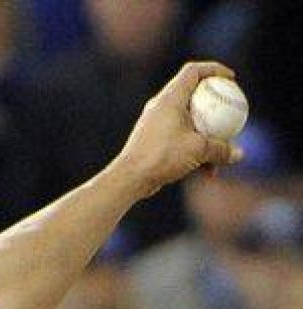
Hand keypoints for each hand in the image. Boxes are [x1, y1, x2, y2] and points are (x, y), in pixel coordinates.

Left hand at [108, 62, 243, 199]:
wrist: (129, 178)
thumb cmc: (161, 157)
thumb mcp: (198, 150)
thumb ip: (221, 149)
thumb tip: (239, 154)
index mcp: (170, 98)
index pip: (193, 71)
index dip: (214, 69)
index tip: (231, 79)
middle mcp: (161, 106)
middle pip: (193, 95)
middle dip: (215, 105)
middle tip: (231, 113)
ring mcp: (156, 123)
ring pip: (189, 121)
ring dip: (208, 136)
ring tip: (221, 155)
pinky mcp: (154, 139)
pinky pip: (181, 137)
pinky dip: (195, 149)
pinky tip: (207, 172)